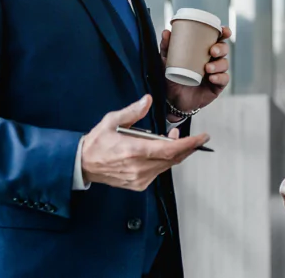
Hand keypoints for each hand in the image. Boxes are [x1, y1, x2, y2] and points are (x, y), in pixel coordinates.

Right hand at [81, 95, 210, 190]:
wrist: (82, 164)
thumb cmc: (97, 143)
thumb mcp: (111, 121)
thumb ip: (132, 111)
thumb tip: (147, 101)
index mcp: (133, 151)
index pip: (169, 149)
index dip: (189, 144)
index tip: (202, 138)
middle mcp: (138, 167)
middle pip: (173, 159)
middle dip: (186, 147)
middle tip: (194, 137)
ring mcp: (139, 178)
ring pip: (167, 166)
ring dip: (175, 153)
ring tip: (172, 139)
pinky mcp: (138, 184)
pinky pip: (159, 172)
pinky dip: (165, 161)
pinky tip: (160, 152)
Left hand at [161, 26, 231, 117]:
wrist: (172, 100)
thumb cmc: (172, 78)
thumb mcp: (167, 61)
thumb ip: (167, 47)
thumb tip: (166, 32)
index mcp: (203, 51)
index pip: (216, 38)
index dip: (223, 33)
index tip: (223, 30)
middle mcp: (211, 60)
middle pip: (224, 49)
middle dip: (221, 48)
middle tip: (212, 51)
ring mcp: (216, 73)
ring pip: (224, 64)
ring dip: (219, 64)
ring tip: (207, 68)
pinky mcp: (217, 86)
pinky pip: (224, 79)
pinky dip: (219, 77)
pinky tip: (212, 78)